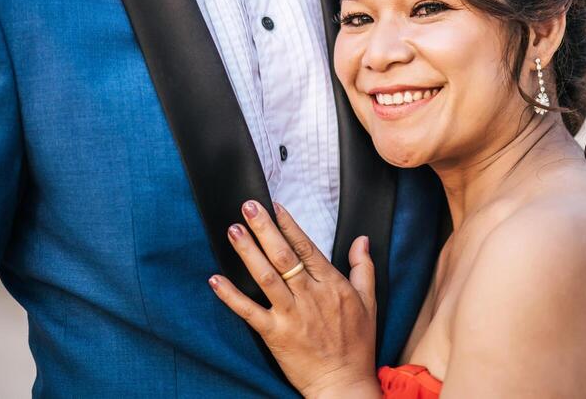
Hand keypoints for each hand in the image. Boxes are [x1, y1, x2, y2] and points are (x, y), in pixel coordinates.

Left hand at [208, 200, 380, 397]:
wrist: (344, 385)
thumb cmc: (357, 344)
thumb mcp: (369, 302)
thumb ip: (364, 267)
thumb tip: (362, 240)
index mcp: (331, 285)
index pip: (306, 247)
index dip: (288, 225)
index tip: (274, 206)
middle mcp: (309, 296)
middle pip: (283, 256)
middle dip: (264, 228)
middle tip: (248, 207)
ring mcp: (291, 316)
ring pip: (266, 277)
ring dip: (248, 252)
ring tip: (234, 231)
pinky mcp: (275, 335)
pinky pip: (249, 312)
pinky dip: (231, 296)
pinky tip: (216, 280)